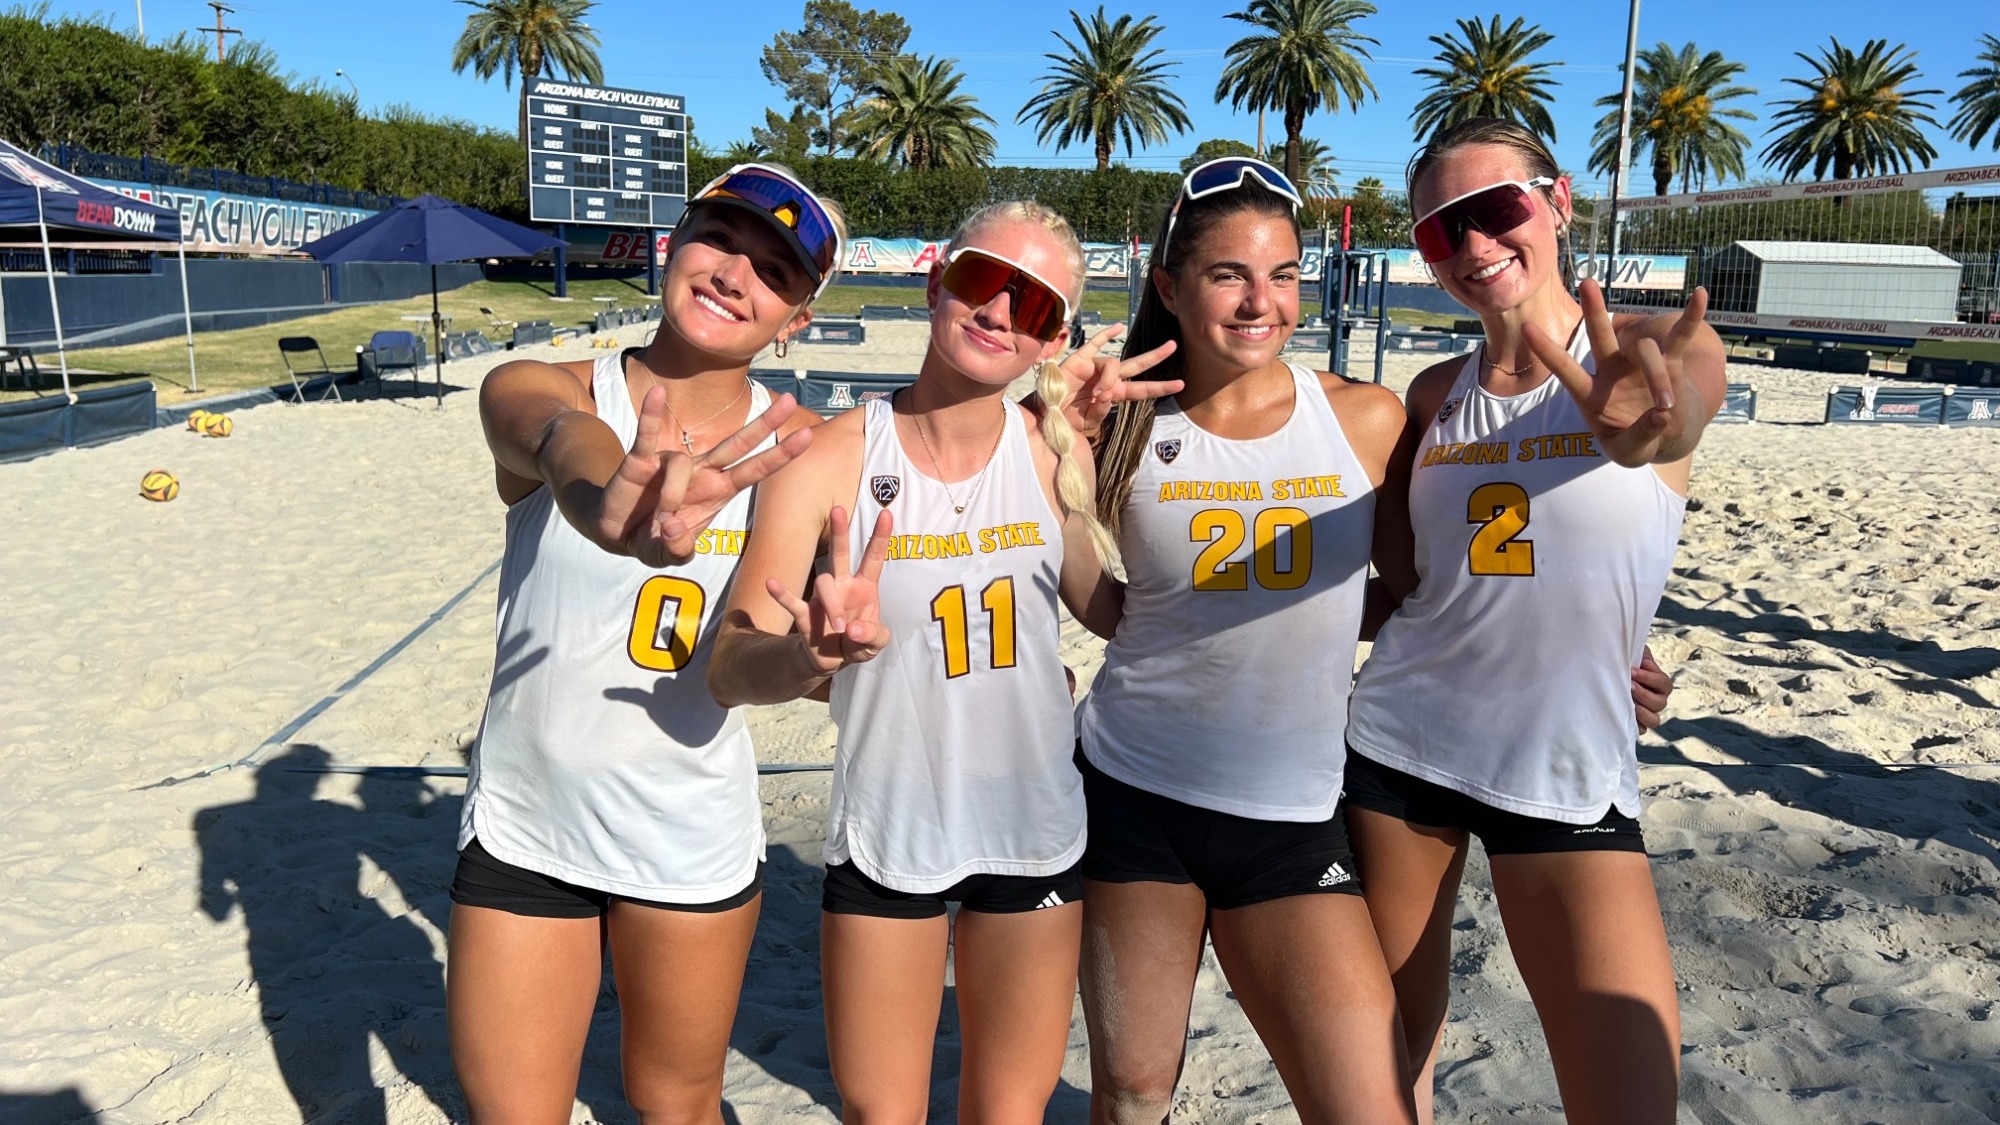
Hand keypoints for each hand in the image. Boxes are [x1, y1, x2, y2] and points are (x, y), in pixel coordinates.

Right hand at [597, 389, 812, 566]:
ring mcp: (673, 462)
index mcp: (717, 492)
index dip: (779, 455)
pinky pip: (647, 434)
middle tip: (791, 401)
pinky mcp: (642, 459)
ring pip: (682, 464)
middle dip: (765, 425)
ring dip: (671, 496)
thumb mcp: (669, 554)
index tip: (807, 436)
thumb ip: (678, 549)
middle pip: (738, 444)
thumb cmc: (653, 539)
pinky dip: (651, 415)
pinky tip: (656, 393)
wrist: (618, 532)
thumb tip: (672, 526)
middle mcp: (701, 472)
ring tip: (660, 519)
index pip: (755, 470)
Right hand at [766, 505, 892, 674]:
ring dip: (833, 607)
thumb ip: (872, 636)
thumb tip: (852, 629)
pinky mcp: (804, 614)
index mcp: (864, 588)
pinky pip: (792, 601)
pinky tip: (770, 583)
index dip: (880, 537)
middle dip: (839, 532)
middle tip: (838, 509)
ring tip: (840, 629)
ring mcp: (821, 598)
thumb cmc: (858, 642)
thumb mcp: (876, 643)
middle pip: (840, 553)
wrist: (833, 660)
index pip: (874, 558)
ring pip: (824, 585)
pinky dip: (781, 593)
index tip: (886, 513)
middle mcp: (843, 586)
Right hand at [1058, 324, 1181, 438]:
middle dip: (1156, 356)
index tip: (1181, 384)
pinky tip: (1118, 327)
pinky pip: (1094, 344)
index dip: (1161, 387)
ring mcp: (1095, 368)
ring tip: (1097, 394)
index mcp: (1114, 395)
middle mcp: (1109, 379)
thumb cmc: (1065, 419)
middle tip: (1173, 345)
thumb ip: (1099, 412)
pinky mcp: (1079, 359)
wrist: (1044, 412)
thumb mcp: (1085, 423)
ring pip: (1114, 364)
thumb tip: (1108, 394)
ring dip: (1110, 379)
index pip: (1142, 390)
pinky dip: (1106, 335)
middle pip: (1138, 366)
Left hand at [1525, 280, 1708, 466]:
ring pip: (1647, 352)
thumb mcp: (1631, 453)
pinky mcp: (1668, 362)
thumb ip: (1641, 437)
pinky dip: (1690, 318)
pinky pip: (1680, 337)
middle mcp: (1612, 371)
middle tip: (1587, 282)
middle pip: (1600, 337)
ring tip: (1666, 409)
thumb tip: (1661, 414)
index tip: (1527, 327)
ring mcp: (1639, 363)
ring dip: (1657, 379)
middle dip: (1594, 311)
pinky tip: (1701, 295)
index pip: (1565, 369)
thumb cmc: (1636, 444)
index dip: (1547, 350)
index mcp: (1590, 394)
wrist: (1661, 436)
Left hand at [1631, 646, 1673, 731]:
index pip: (1663, 683)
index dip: (1649, 678)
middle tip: (1629, 686)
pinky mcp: (1638, 724)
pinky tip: (1626, 717)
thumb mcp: (1635, 655)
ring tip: (1630, 704)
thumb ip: (1642, 654)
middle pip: (1660, 703)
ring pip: (1654, 720)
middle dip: (1643, 694)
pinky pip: (1642, 731)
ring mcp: (1649, 714)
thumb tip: (1642, 658)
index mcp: (1661, 685)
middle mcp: (1658, 700)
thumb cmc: (1626, 665)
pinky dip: (1636, 726)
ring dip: (1642, 712)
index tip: (1632, 671)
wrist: (1611, 675)